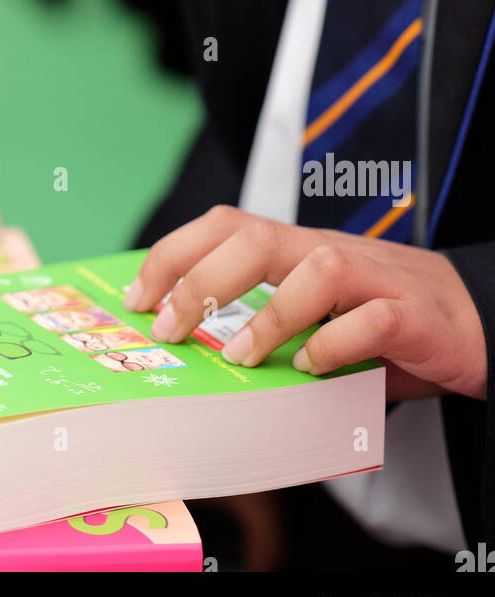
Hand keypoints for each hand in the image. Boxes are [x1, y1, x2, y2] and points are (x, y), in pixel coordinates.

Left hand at [124, 207, 487, 401]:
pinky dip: (338, 343)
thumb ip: (267, 321)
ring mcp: (374, 279)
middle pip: (254, 238)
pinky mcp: (414, 315)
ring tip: (242, 358)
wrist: (478, 320)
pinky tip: (315, 369)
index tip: (136, 296)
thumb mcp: (317, 313)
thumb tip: (192, 351)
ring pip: (315, 269)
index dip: (175, 254)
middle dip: (199, 280)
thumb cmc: (385, 321)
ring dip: (269, 314)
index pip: (225, 227)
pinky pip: (373, 319)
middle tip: (168, 328)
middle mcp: (329, 253)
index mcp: (298, 250)